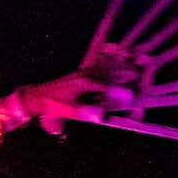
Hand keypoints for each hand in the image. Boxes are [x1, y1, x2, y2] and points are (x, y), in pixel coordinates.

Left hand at [17, 61, 135, 134]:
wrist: (39, 96)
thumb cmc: (53, 105)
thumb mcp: (69, 111)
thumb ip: (86, 113)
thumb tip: (102, 117)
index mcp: (83, 84)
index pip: (106, 86)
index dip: (119, 91)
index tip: (131, 95)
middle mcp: (85, 75)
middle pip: (109, 73)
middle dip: (124, 73)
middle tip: (139, 74)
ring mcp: (83, 72)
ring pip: (105, 67)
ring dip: (119, 67)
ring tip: (133, 67)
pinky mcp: (81, 73)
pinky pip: (98, 66)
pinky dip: (109, 63)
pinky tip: (116, 60)